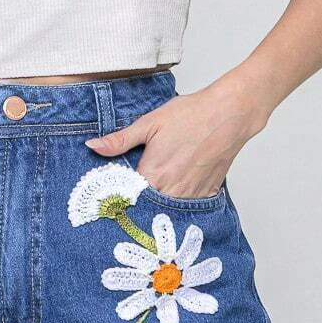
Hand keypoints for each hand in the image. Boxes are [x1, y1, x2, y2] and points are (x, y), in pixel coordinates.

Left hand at [84, 74, 267, 199]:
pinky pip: (187, 205)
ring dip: (158, 200)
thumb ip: (119, 140)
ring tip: (157, 183)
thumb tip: (92, 146)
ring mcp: (190, 195)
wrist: (228, 114)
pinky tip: (176, 182)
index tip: (112, 191)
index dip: (119, 193)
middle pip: (146, 205)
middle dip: (138, 199)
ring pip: (166, 207)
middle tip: (133, 187)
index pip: (126, 196)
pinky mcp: (206, 194)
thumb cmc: (190, 115)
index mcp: (152, 175)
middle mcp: (171, 191)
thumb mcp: (149, 123)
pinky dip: (178, 198)